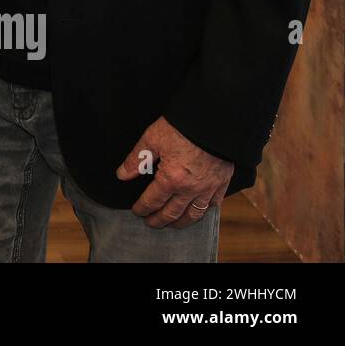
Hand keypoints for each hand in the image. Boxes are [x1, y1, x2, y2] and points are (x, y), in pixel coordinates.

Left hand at [117, 116, 233, 227]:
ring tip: (173, 224)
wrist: (213, 121)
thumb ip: (136, 159)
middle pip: (172, 213)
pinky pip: (214, 204)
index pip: (153, 201)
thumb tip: (122, 175)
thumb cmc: (181, 128)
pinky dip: (205, 210)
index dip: (143, 208)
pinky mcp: (222, 182)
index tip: (137, 212)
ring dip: (182, 222)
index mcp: (171, 179)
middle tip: (151, 223)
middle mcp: (190, 189)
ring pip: (194, 214)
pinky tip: (199, 210)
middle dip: (159, 220)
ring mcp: (208, 188)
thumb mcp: (151, 139)